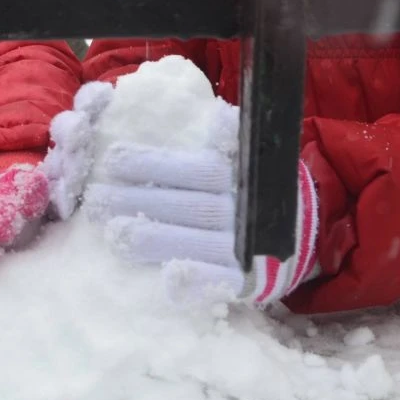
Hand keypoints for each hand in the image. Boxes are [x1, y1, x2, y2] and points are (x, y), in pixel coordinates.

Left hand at [83, 141, 319, 306]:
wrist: (305, 230)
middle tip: (95, 199)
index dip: (154, 165)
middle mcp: (242, 209)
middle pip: (188, 205)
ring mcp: (245, 246)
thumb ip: (230, 138)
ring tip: (116, 234)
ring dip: (157, 239)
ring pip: (197, 242)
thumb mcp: (249, 157)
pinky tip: (169, 280)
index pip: (193, 169)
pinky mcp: (246, 279)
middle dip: (139, 201)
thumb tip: (218, 117)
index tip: (113, 160)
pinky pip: (220, 282)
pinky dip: (196, 282)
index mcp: (239, 174)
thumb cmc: (256, 187)